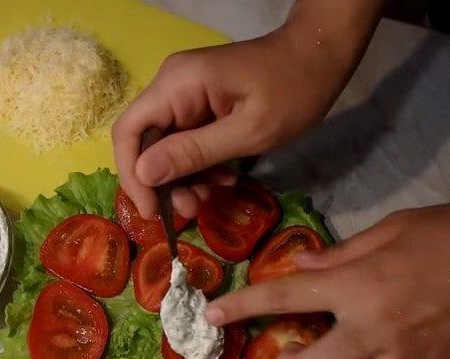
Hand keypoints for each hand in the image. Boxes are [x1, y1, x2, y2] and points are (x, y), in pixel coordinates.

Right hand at [112, 0, 383, 218]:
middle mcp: (172, 85)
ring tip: (211, 196)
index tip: (152, 211)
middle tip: (191, 211)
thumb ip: (194, 152)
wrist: (320, 56)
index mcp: (178, 84)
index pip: (128, 131)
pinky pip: (186, 140)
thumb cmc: (293, 90)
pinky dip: (200, 164)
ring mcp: (186, 94)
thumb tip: (143, 174)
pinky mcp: (201, 104)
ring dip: (184, 178)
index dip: (133, 175)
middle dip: (163, 182)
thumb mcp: (248, 131)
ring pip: (165, 146)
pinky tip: (225, 178)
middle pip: (144, 142)